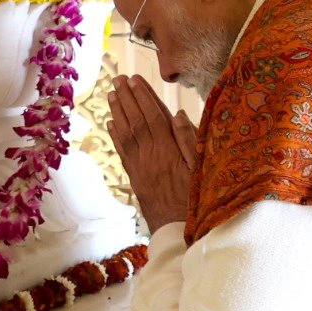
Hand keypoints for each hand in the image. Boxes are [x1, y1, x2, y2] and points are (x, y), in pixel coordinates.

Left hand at [108, 74, 197, 232]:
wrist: (178, 231)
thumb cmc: (196, 199)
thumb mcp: (201, 168)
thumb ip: (190, 140)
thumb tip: (178, 113)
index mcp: (167, 150)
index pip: (152, 116)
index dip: (142, 96)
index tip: (134, 79)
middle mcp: (150, 155)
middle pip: (135, 121)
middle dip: (127, 98)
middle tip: (117, 79)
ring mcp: (140, 166)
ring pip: (126, 134)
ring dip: (117, 112)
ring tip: (111, 94)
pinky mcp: (135, 178)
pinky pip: (122, 152)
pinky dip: (115, 136)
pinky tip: (110, 123)